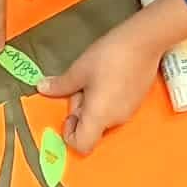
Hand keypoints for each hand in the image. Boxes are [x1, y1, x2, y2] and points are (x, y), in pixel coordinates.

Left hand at [39, 20, 162, 152]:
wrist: (145, 41)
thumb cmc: (108, 57)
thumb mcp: (79, 70)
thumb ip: (60, 85)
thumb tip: (41, 89)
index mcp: (99, 117)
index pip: (82, 145)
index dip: (70, 134)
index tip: (68, 113)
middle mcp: (116, 120)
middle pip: (92, 129)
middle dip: (80, 111)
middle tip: (79, 86)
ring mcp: (129, 112)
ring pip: (103, 117)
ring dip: (92, 104)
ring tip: (93, 78)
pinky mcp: (137, 101)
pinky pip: (115, 109)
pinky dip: (106, 100)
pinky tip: (107, 77)